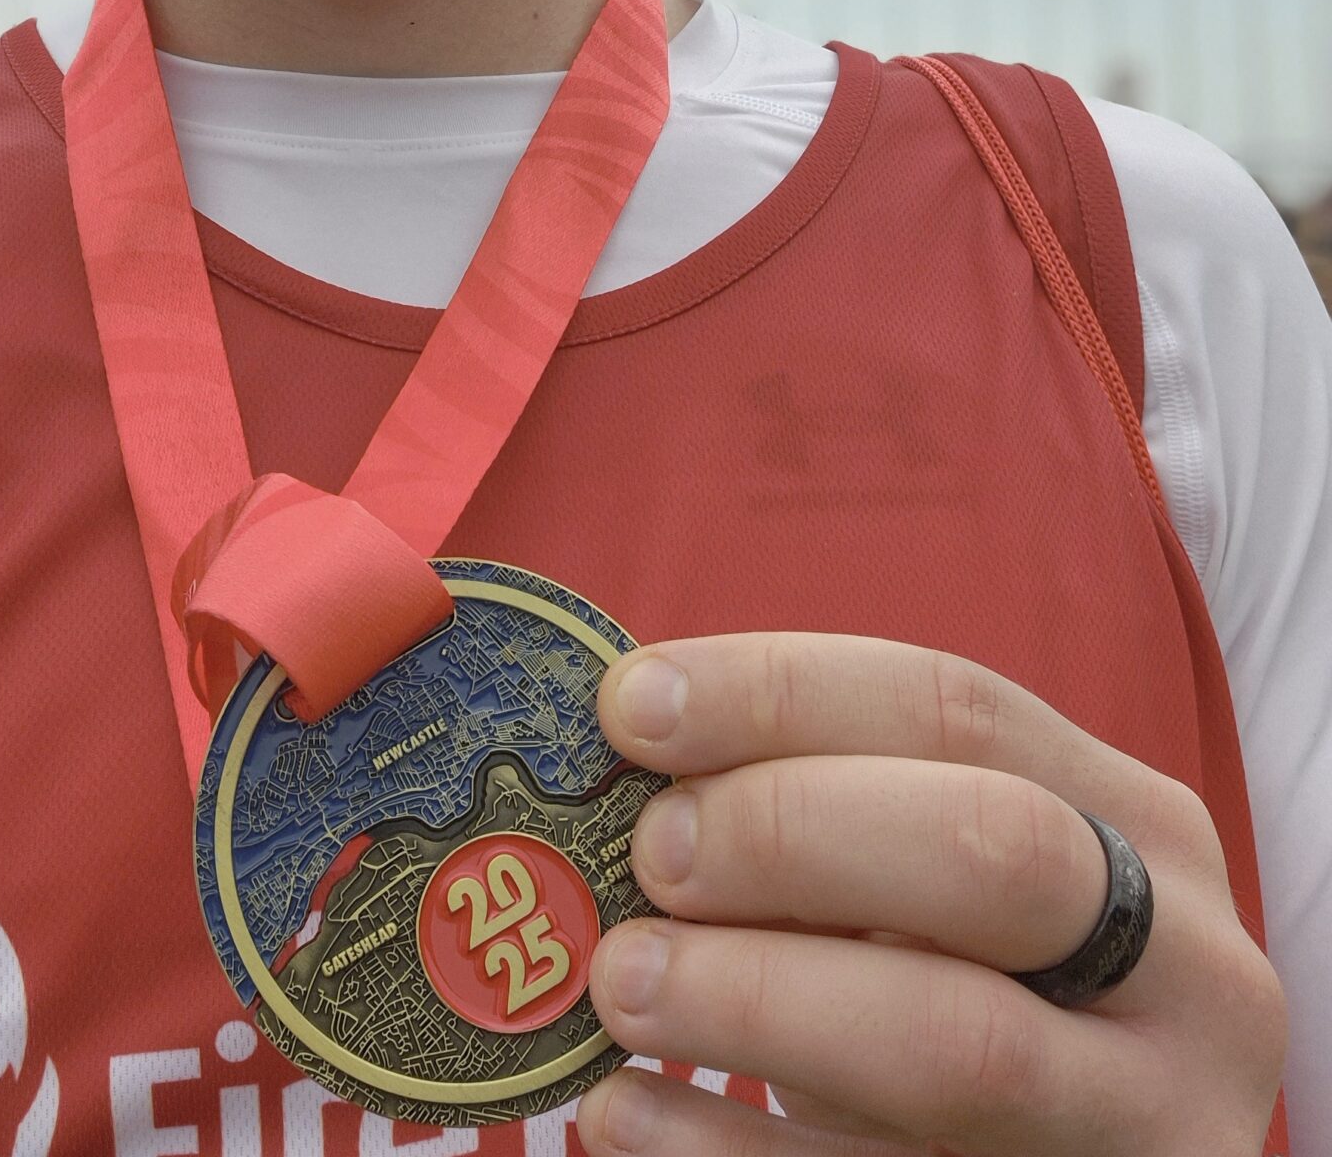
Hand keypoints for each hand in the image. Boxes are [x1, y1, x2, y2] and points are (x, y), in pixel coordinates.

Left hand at [576, 633, 1285, 1154]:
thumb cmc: (977, 993)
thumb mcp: (950, 887)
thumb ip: (837, 817)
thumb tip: (636, 768)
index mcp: (1140, 829)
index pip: (959, 709)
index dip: (780, 693)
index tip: (632, 709)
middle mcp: (1182, 969)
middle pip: (994, 852)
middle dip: (792, 834)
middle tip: (651, 856)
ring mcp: (1146, 1121)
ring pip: (961, 1044)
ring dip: (756, 999)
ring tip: (621, 986)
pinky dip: (732, 1150)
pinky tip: (627, 1115)